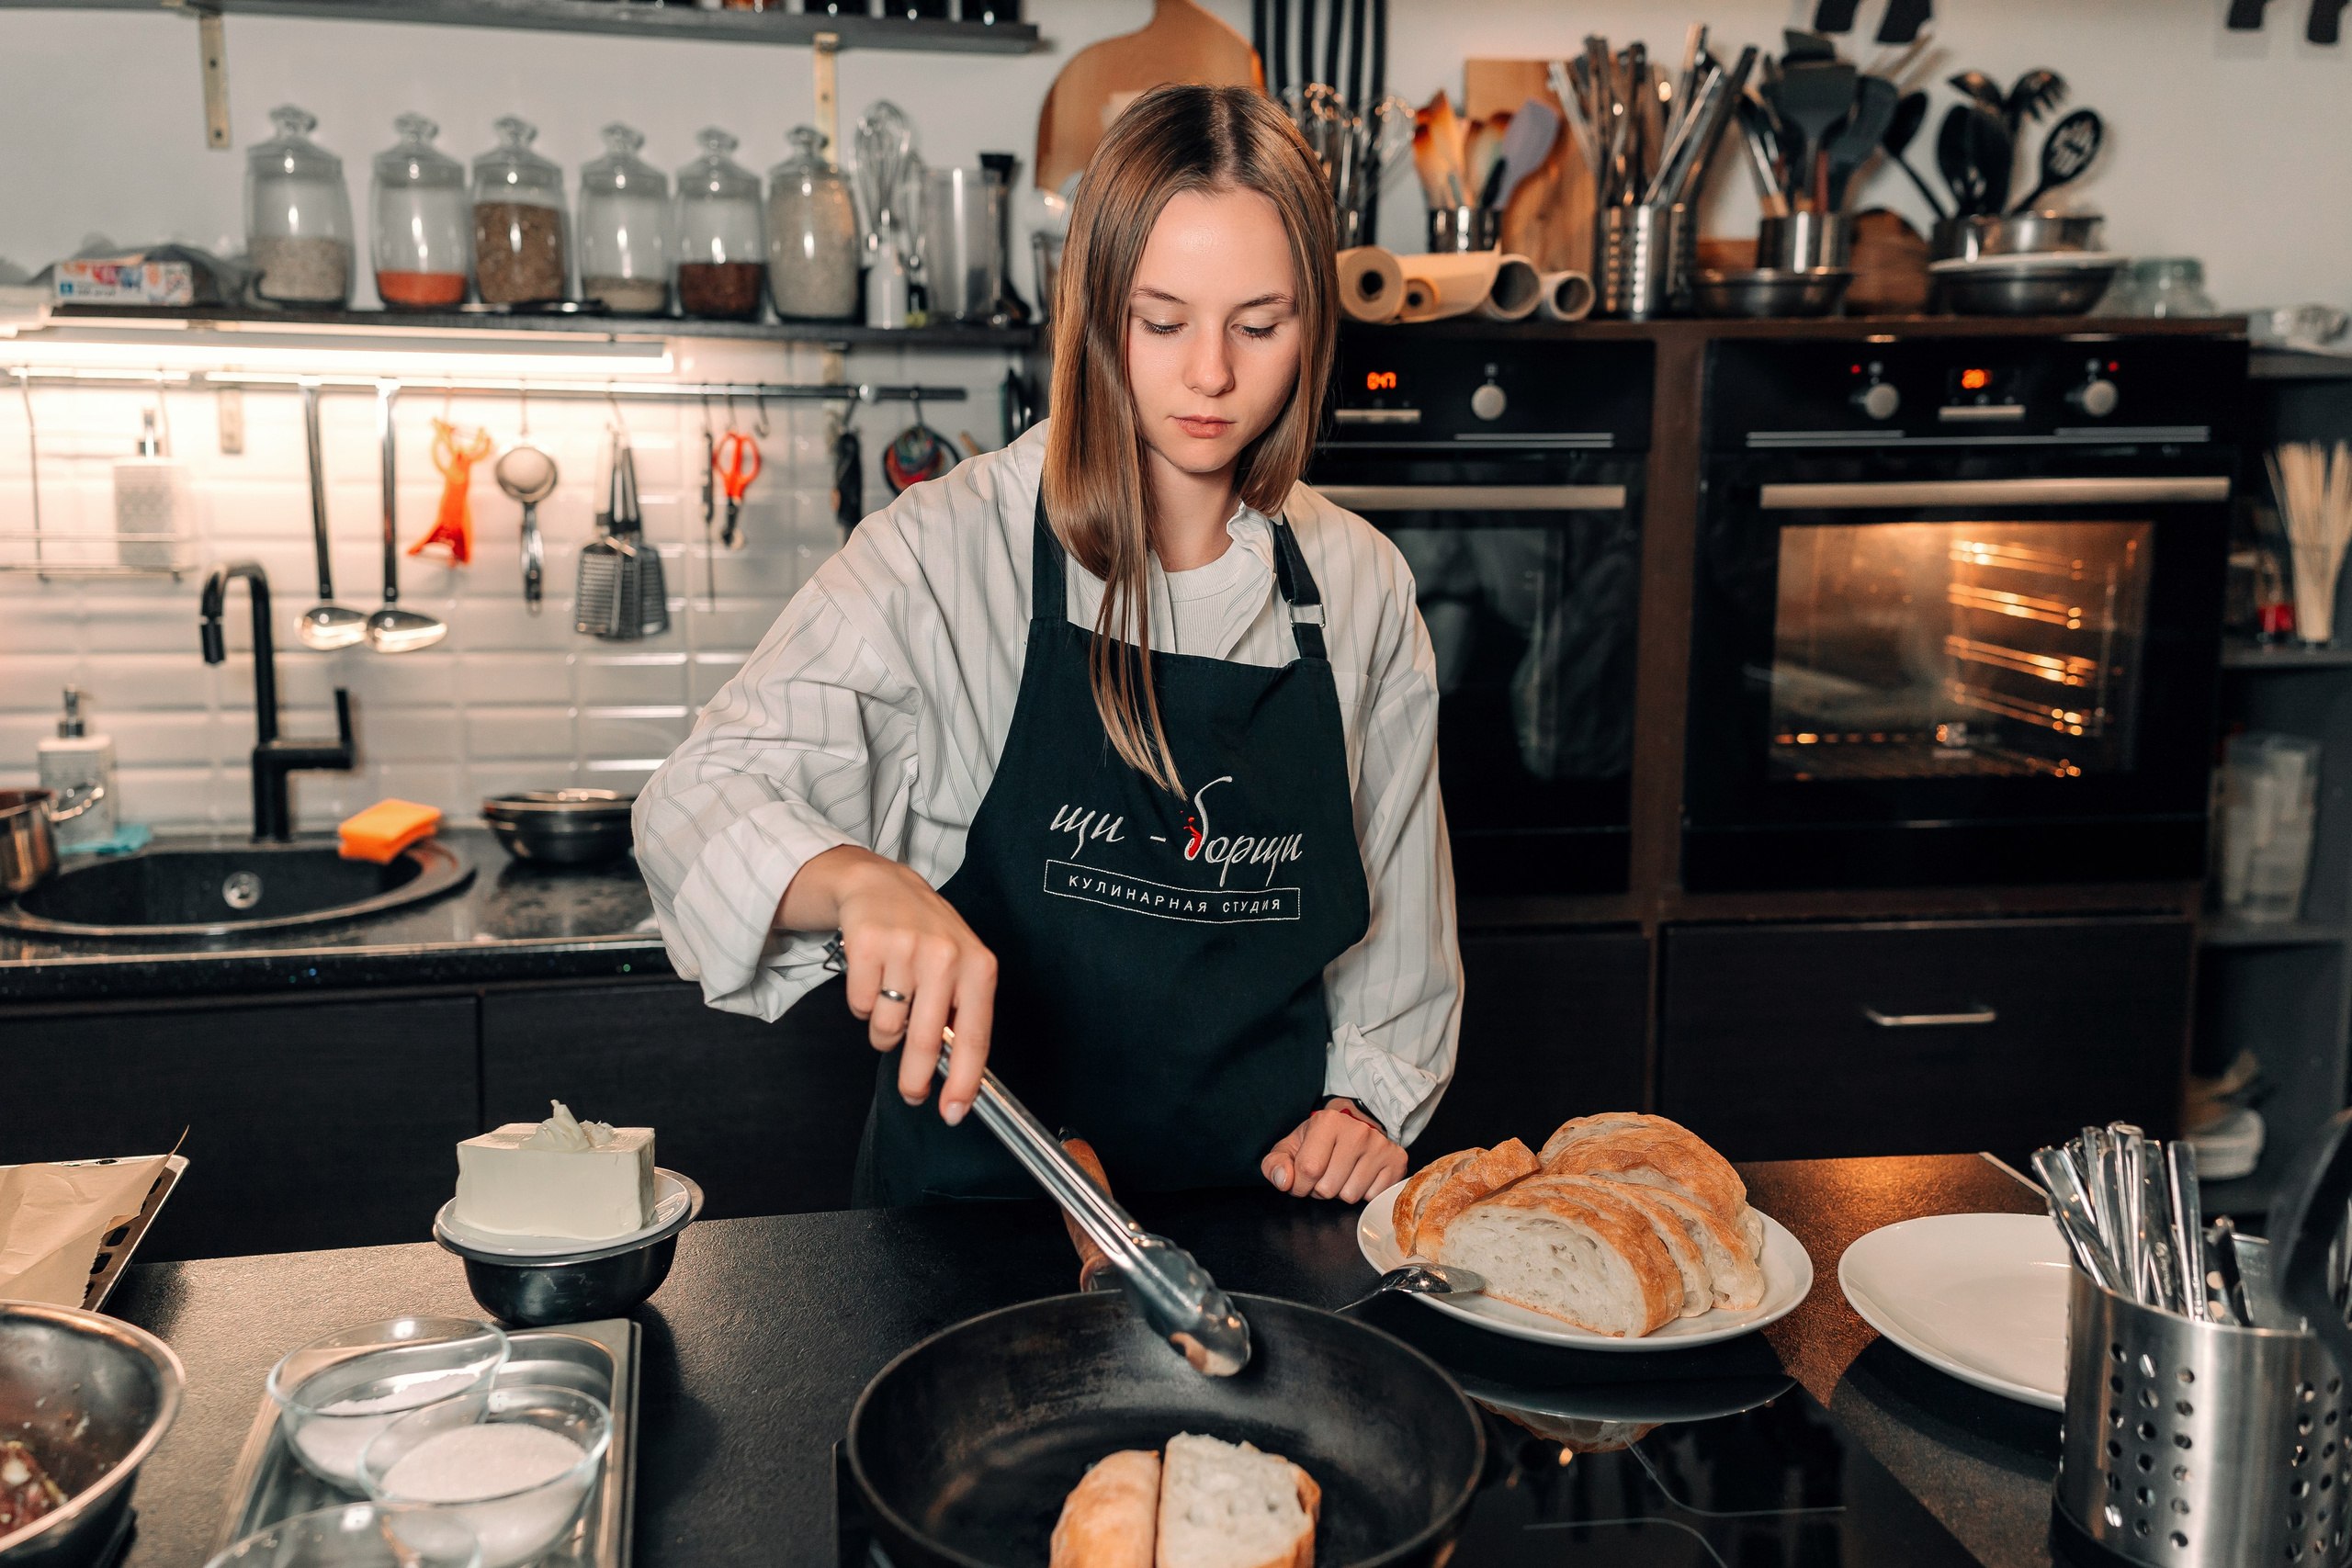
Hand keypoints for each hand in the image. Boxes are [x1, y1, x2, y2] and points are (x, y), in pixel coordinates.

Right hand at [778, 845, 996, 1124]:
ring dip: (885, 1030)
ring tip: (892, 999)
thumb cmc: (928, 937)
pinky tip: (873, 976)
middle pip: (926, 1042)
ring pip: (887, 1028)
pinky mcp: (866, 945)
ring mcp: (904, 948)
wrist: (882, 884)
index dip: (964, 1081)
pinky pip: (860, 1007)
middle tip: (912, 1094)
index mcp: (978, 966)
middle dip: (915, 1079)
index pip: (974, 1036)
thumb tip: (956, 1077)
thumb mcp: (961, 966)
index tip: (953, 1113)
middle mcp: (945, 956)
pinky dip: (862, 1004)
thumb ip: (961, 1015)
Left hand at [1260, 1100, 1406, 1202]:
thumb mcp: (1289, 1149)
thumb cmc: (1317, 1143)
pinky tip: (1360, 1176)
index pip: (1308, 1170)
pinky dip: (1363, 1193)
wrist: (1352, 1130)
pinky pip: (1372, 1197)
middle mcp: (1358, 1130)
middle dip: (1320, 1190)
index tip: (1302, 1178)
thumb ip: (1274, 1164)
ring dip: (1341, 1193)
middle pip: (1329, 1188)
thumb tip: (1283, 1181)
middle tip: (1325, 1174)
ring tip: (1341, 1174)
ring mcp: (1380, 1145)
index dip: (1300, 1185)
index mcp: (1327, 1122)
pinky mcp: (1397, 1160)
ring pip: (1350, 1196)